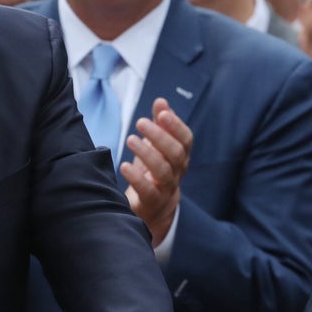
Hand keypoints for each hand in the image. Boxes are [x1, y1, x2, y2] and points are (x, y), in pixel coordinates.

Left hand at [120, 98, 191, 245]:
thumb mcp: (156, 148)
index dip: (176, 126)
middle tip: (140, 122)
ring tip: (130, 139)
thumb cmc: (154, 172)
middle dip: (160, 136)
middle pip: (176, 153)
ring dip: (147, 153)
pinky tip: (125, 166)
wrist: (153, 211)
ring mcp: (166, 189)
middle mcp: (177, 172)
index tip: (162, 113)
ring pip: (164, 171)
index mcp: (180, 157)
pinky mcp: (152, 203)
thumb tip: (161, 101)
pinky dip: (137, 178)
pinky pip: (148, 191)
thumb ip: (160, 125)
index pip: (186, 140)